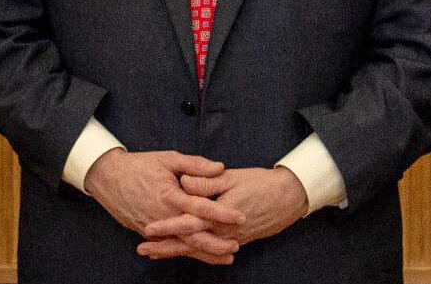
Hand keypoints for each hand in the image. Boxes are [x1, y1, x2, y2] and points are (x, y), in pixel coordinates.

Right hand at [85, 149, 245, 263]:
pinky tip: (201, 255)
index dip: (222, 213)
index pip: (201, 208)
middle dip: (216, 244)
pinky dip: (187, 252)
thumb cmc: (139, 166)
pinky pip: (171, 245)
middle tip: (236, 246)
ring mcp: (154, 228)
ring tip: (226, 257)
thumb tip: (220, 168)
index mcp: (170, 196)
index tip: (240, 216)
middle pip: (194, 236)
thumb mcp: (168, 159)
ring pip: (183, 246)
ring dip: (205, 253)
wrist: (108, 178)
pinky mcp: (147, 233)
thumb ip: (195, 165)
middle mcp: (163, 216)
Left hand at [138, 166, 308, 258]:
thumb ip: (207, 181)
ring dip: (176, 251)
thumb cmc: (261, 184)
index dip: (167, 226)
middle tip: (142, 249)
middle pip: (189, 243)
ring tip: (154, 253)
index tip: (148, 228)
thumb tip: (184, 183)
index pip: (188, 223)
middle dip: (165, 247)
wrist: (288, 199)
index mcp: (220, 215)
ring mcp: (229, 240)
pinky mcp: (234, 241)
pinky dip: (193, 252)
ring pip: (198, 249)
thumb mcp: (233, 177)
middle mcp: (223, 232)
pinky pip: (209, 250)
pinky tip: (182, 251)